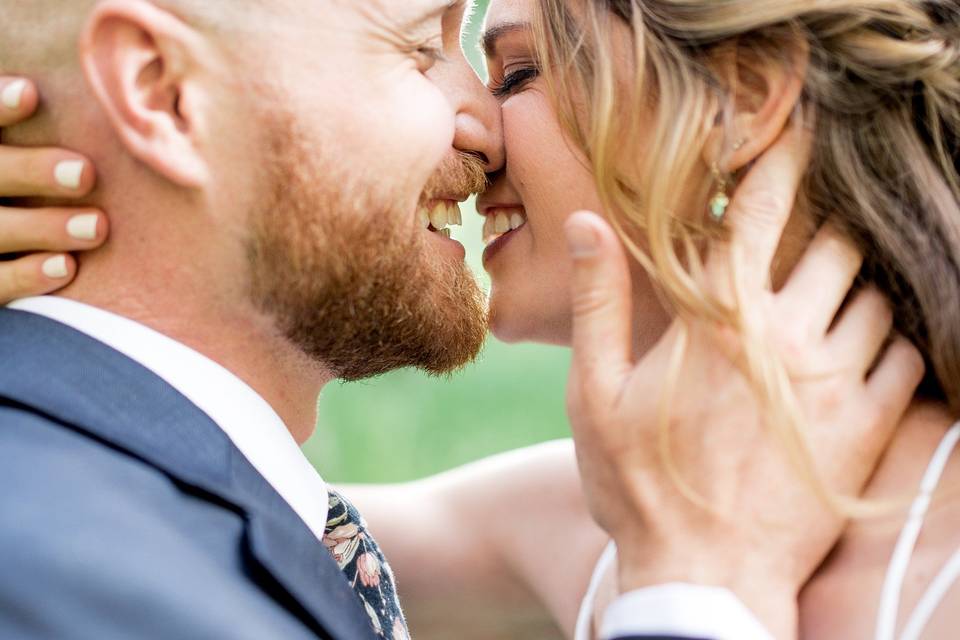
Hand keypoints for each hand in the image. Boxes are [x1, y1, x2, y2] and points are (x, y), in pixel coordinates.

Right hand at [0, 77, 105, 302]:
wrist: (22, 258)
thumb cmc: (50, 193)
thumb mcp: (40, 161)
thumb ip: (56, 135)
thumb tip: (121, 88)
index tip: (31, 92)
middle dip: (31, 170)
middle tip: (86, 173)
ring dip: (44, 227)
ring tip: (98, 226)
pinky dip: (27, 275)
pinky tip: (68, 267)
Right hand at [563, 124, 924, 637]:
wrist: (703, 575)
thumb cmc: (638, 483)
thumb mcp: (594, 392)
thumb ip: (599, 301)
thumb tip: (589, 223)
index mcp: (717, 321)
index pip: (760, 214)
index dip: (777, 166)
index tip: (790, 138)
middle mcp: (787, 338)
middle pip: (833, 244)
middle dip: (817, 231)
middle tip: (794, 242)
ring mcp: (836, 383)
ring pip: (873, 294)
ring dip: (851, 284)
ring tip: (820, 297)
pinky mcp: (868, 427)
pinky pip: (902, 356)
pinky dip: (885, 338)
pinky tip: (852, 351)